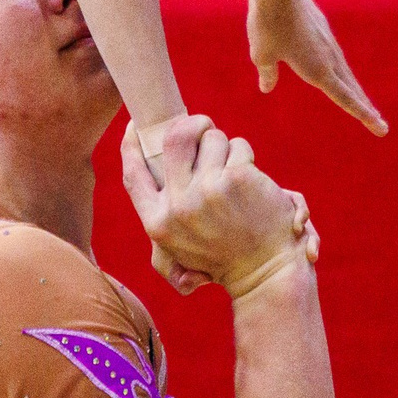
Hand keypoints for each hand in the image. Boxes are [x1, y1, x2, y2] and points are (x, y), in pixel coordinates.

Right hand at [122, 117, 315, 298]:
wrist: (266, 273)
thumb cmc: (223, 259)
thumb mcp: (178, 252)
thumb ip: (155, 217)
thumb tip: (142, 178)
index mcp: (157, 222)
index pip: (133, 174)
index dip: (131, 144)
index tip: (136, 126)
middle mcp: (177, 205)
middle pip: (175, 138)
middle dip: (192, 125)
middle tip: (205, 129)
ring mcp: (206, 190)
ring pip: (211, 137)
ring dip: (225, 147)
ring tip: (234, 172)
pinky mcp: (236, 178)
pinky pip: (238, 146)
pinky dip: (246, 156)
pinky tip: (252, 180)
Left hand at [249, 0, 387, 135]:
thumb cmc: (267, 23)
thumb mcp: (261, 54)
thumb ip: (267, 73)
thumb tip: (266, 87)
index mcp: (318, 69)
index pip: (345, 98)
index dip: (363, 114)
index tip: (382, 129)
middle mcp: (329, 57)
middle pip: (350, 87)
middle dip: (364, 106)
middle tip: (379, 124)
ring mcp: (327, 40)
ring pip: (343, 70)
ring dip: (353, 88)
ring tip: (361, 101)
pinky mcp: (322, 27)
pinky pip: (333, 54)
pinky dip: (338, 68)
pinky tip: (333, 68)